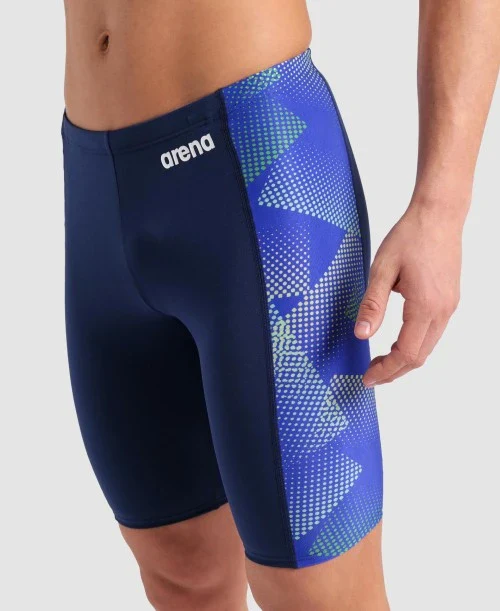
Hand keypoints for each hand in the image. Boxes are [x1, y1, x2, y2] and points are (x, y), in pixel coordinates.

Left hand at [355, 200, 462, 385]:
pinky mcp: (449, 300)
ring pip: (428, 347)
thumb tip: (361, 334)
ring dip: (405, 359)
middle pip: (419, 357)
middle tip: (370, 374)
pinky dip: (415, 345)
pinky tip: (398, 342)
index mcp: (425, 306)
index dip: (386, 371)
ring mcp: (449, 306)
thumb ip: (372, 305)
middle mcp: (442, 311)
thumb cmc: (410, 237)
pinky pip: (433, 333)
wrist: (439, 215)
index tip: (367, 378)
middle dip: (394, 371)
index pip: (406, 354)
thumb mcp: (382, 270)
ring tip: (380, 362)